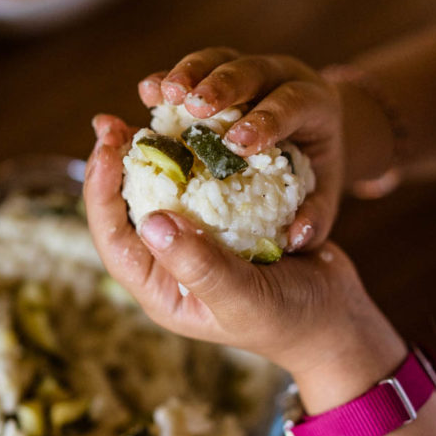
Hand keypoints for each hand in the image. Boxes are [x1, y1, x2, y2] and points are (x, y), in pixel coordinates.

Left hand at [84, 114, 387, 379]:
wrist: (334, 315)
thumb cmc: (290, 318)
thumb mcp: (244, 299)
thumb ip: (200, 267)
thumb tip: (151, 222)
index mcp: (161, 289)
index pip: (115, 241)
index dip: (101, 195)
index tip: (105, 150)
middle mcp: (168, 263)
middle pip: (127, 210)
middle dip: (115, 166)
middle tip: (110, 122)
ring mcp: (193, 239)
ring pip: (156, 191)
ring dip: (147, 154)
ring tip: (139, 116)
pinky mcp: (218, 220)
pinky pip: (192, 183)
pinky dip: (186, 155)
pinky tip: (185, 127)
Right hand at [139, 47, 342, 249]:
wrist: (313, 128)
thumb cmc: (315, 166)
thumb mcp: (324, 192)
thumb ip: (316, 215)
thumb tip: (296, 237)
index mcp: (314, 104)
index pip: (292, 104)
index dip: (266, 120)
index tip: (237, 143)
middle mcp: (281, 76)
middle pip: (251, 70)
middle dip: (222, 87)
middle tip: (195, 107)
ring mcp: (248, 68)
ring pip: (219, 59)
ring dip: (189, 74)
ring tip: (161, 95)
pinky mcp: (220, 68)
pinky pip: (195, 67)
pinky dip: (170, 78)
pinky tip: (148, 92)